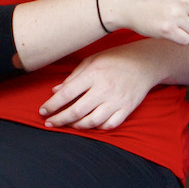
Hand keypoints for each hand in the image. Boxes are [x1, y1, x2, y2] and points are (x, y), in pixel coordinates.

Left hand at [41, 44, 163, 128]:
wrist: (145, 62)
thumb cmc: (115, 59)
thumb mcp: (92, 60)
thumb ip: (73, 76)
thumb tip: (55, 91)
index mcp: (93, 74)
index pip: (67, 93)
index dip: (52, 105)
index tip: (43, 111)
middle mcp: (104, 89)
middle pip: (77, 111)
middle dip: (60, 119)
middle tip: (49, 123)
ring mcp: (117, 100)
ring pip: (92, 122)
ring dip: (77, 126)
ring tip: (69, 124)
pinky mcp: (127, 108)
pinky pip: (110, 125)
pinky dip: (98, 128)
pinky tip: (90, 125)